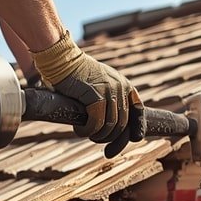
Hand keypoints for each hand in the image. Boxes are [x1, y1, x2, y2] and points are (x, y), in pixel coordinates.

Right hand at [32, 31, 143, 154]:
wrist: (62, 60)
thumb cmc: (76, 76)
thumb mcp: (99, 85)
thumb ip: (108, 100)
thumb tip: (111, 125)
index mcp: (124, 85)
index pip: (138, 111)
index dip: (136, 129)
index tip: (130, 140)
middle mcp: (121, 87)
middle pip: (123, 123)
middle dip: (111, 138)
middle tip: (96, 139)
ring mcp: (110, 91)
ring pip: (111, 125)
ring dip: (98, 135)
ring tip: (87, 134)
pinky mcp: (96, 95)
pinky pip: (97, 123)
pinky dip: (87, 131)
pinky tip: (79, 130)